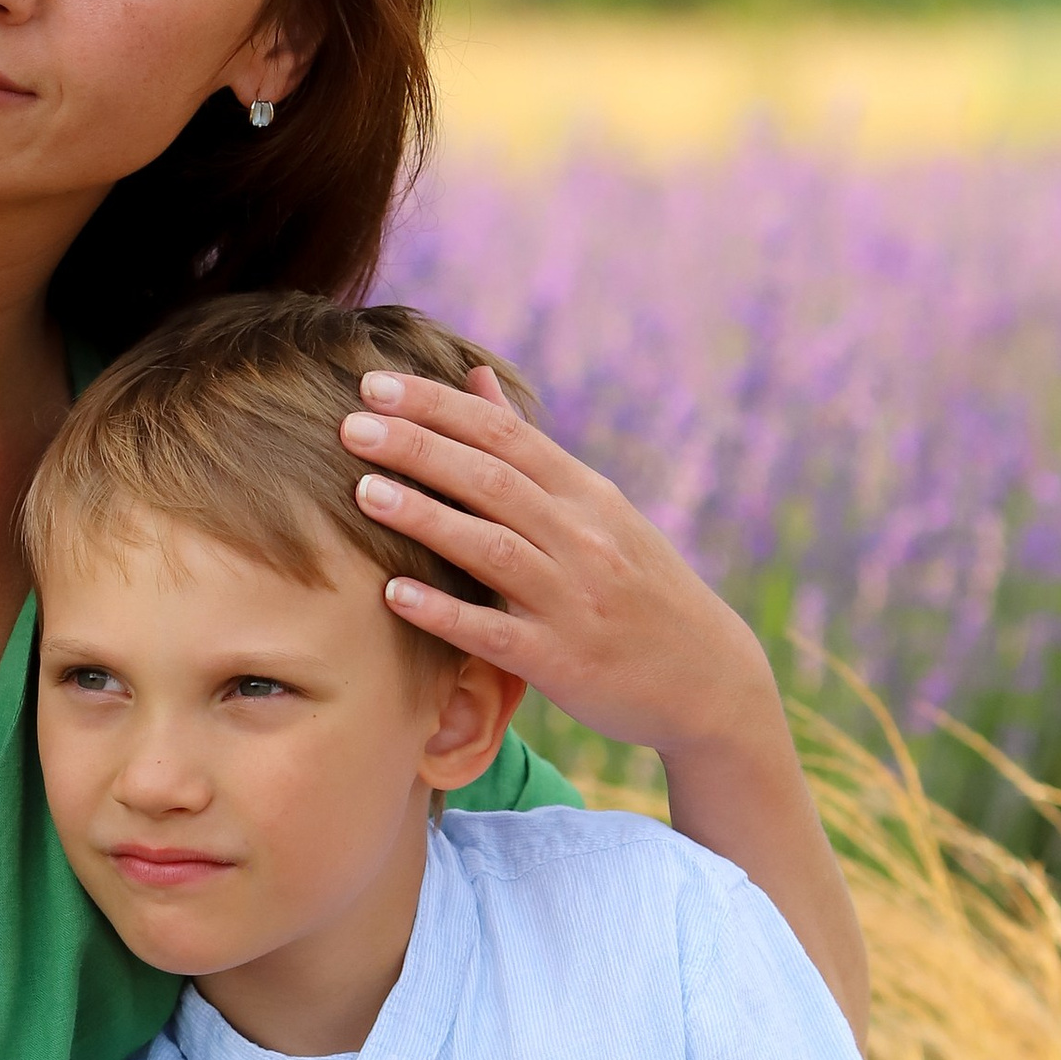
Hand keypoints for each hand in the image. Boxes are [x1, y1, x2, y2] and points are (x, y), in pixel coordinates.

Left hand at [339, 366, 772, 760]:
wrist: (709, 680)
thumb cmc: (635, 584)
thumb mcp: (597, 508)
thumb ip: (528, 449)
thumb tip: (475, 379)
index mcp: (586, 496)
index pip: (504, 436)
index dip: (438, 407)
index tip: (375, 384)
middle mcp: (583, 539)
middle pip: (492, 481)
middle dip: (419, 448)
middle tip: (351, 425)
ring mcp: (574, 601)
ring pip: (492, 549)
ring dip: (426, 517)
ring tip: (363, 491)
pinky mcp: (562, 662)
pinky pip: (495, 633)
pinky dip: (445, 612)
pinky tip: (393, 594)